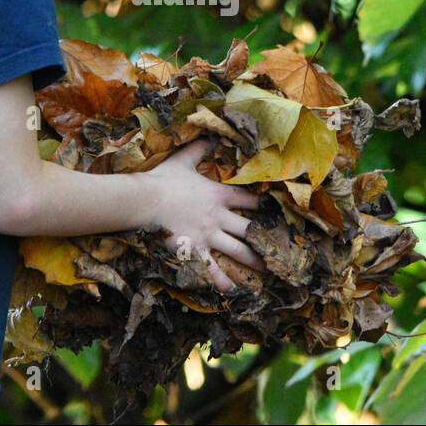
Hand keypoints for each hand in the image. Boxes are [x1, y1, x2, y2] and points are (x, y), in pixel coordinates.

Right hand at [144, 138, 266, 293]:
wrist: (146, 200)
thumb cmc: (163, 179)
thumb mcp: (184, 159)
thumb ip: (200, 148)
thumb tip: (211, 135)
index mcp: (219, 195)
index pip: (249, 200)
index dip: (263, 205)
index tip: (273, 211)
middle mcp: (219, 217)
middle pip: (250, 229)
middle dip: (265, 237)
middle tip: (279, 246)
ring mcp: (209, 236)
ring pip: (239, 251)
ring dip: (255, 260)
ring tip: (268, 269)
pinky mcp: (196, 251)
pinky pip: (213, 269)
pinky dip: (223, 281)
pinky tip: (233, 289)